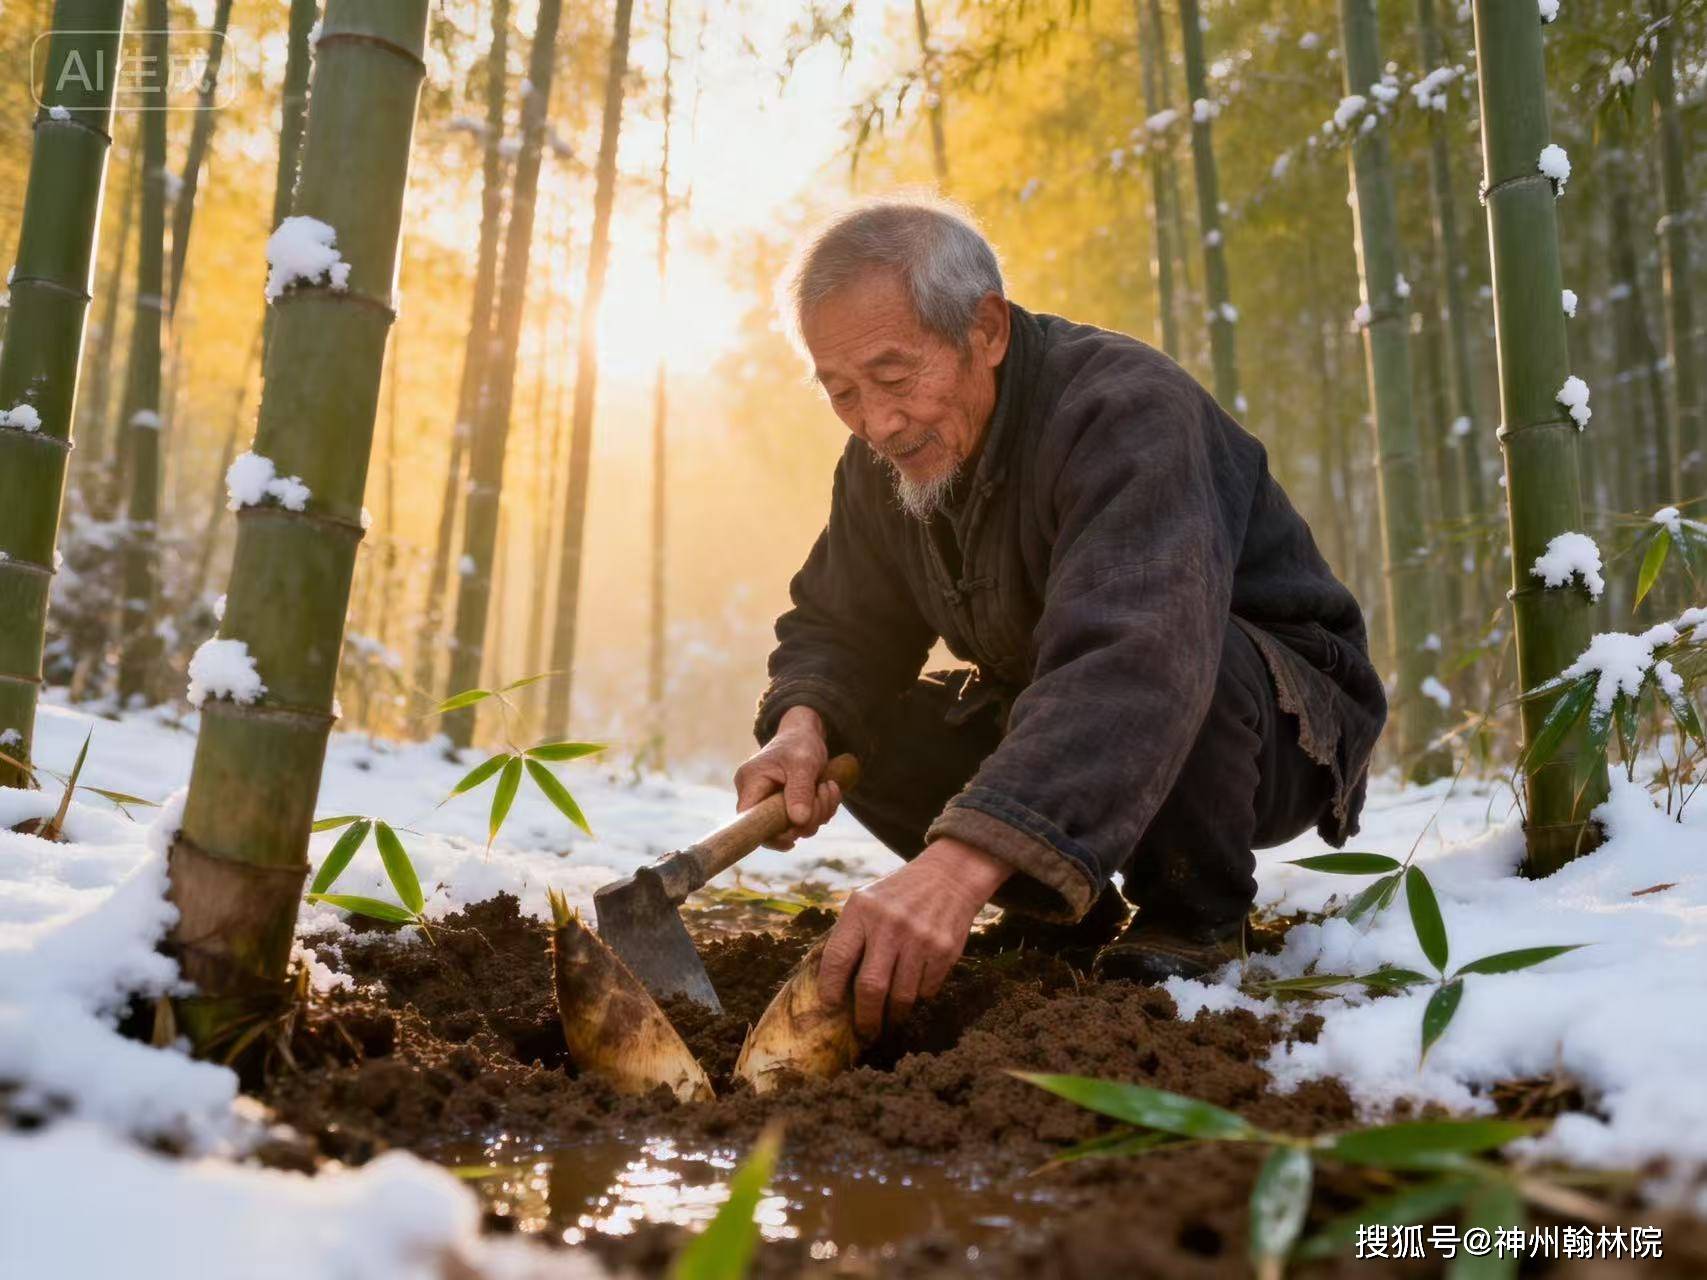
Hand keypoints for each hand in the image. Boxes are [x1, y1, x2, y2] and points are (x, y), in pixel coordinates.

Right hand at [733, 705, 841, 850]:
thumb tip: (799, 821)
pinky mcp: (784, 806)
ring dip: (818, 813)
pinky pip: (802, 821)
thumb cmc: (800, 743)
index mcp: (750, 783)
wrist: (806, 733)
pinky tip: (827, 791)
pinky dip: (819, 811)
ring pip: (794, 827)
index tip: (793, 838)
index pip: (748, 821)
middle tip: (824, 793)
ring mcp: (769, 802)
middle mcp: (755, 795)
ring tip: (828, 787)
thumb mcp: (803, 764)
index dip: (769, 835)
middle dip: (808, 818)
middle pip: (775, 828)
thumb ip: (800, 791)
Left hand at [818, 837, 1012, 1038]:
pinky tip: (915, 988)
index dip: (829, 989)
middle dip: (866, 1018)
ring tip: (890, 1018)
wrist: (949, 875)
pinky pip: (926, 991)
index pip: (837, 959)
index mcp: (861, 909)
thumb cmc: (898, 894)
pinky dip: (919, 996)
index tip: (830, 1007)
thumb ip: (850, 935)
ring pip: (901, 997)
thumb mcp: (866, 901)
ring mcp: (919, 937)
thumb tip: (830, 985)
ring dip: (894, 1015)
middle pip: (870, 987)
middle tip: (864, 1031)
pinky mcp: (944, 949)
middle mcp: (889, 923)